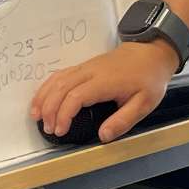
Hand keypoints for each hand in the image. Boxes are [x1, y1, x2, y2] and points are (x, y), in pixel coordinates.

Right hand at [30, 41, 178, 144]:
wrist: (151, 53)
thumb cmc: (148, 79)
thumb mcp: (144, 104)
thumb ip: (123, 121)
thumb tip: (103, 136)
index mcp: (105, 81)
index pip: (76, 96)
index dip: (64, 114)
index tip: (60, 131)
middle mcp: (90, 71)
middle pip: (61, 88)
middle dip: (49, 109)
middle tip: (48, 129)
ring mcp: (85, 66)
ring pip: (56, 79)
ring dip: (44, 97)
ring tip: (36, 116)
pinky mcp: (83, 66)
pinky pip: (60, 75)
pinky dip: (47, 87)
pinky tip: (42, 99)